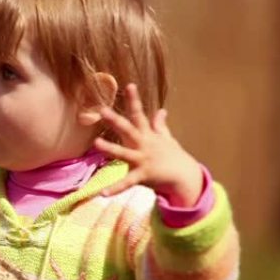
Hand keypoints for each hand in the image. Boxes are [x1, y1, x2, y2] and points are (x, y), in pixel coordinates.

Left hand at [93, 84, 202, 206]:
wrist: (184, 177)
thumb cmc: (172, 157)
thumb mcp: (167, 139)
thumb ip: (160, 126)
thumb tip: (161, 110)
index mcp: (147, 135)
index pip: (139, 114)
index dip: (134, 100)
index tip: (129, 85)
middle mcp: (144, 145)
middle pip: (128, 129)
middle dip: (115, 120)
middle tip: (102, 110)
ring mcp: (143, 160)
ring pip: (123, 153)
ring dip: (109, 148)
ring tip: (96, 144)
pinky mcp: (143, 175)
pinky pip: (127, 183)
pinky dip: (115, 189)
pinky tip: (102, 194)